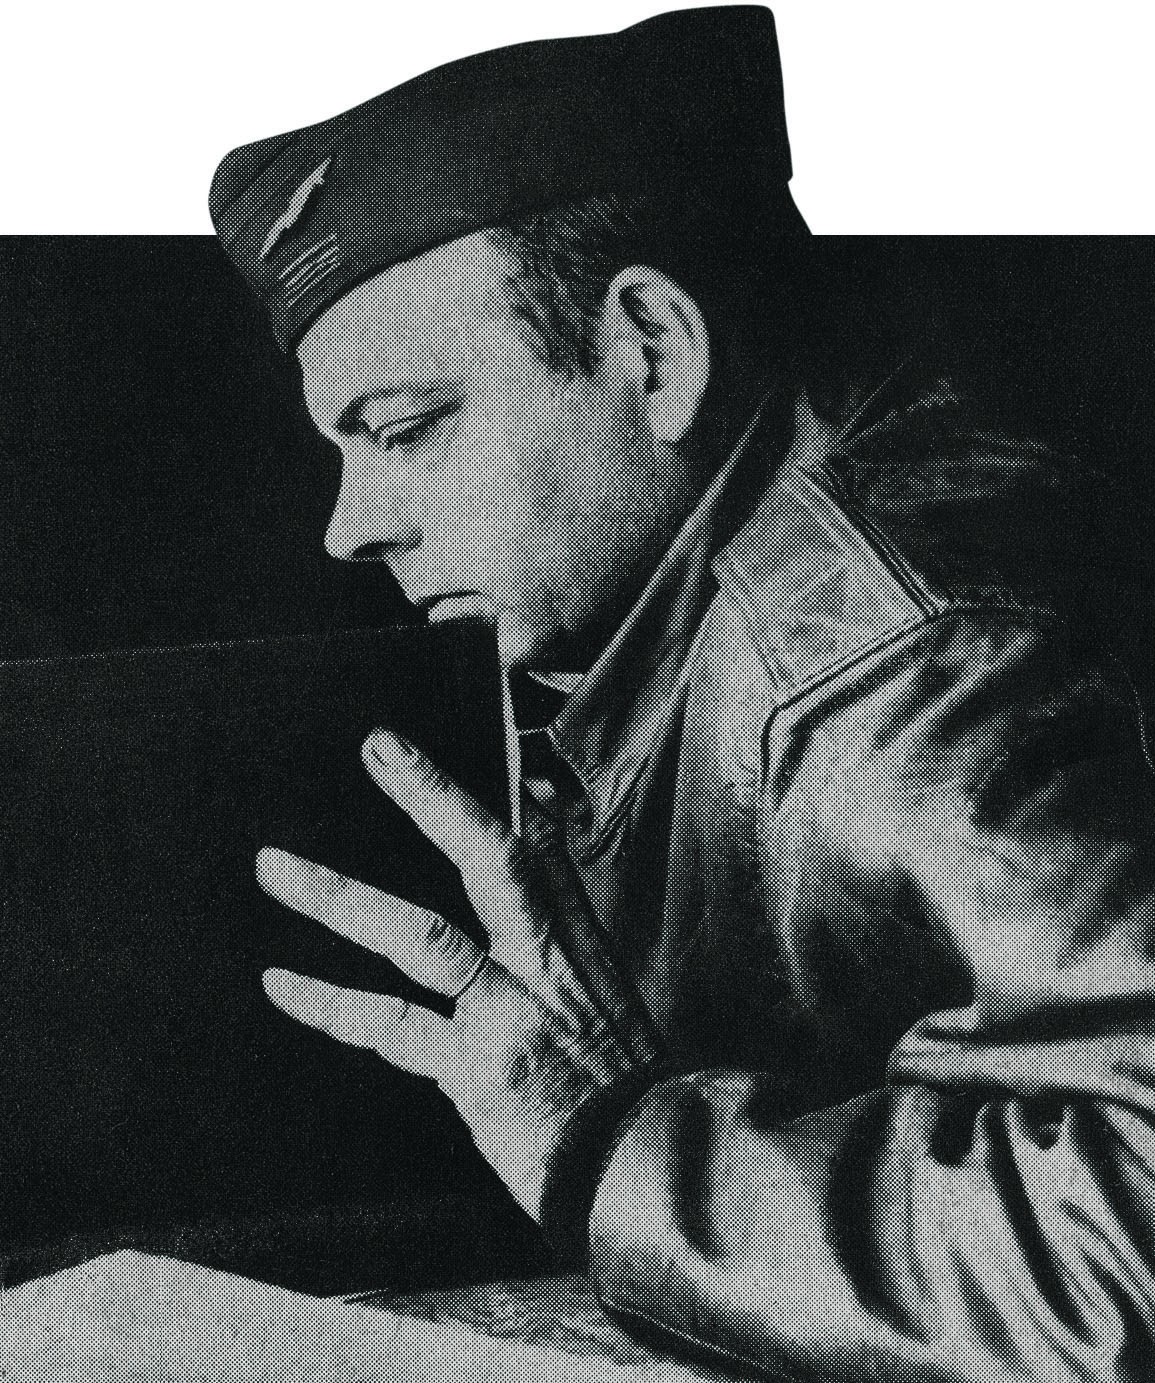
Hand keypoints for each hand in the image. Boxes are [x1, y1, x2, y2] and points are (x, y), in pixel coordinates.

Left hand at [254, 728, 662, 1221]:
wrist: (649, 1168)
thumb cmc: (620, 1085)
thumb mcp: (606, 994)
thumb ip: (562, 924)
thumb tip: (538, 843)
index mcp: (576, 943)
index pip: (533, 848)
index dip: (490, 791)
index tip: (433, 753)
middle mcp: (544, 964)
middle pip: (491, 861)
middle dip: (434, 800)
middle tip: (380, 750)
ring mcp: (509, 1013)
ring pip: (421, 935)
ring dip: (342, 898)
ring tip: (275, 869)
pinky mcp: (476, 1070)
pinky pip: (392, 1026)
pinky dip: (333, 1003)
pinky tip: (282, 982)